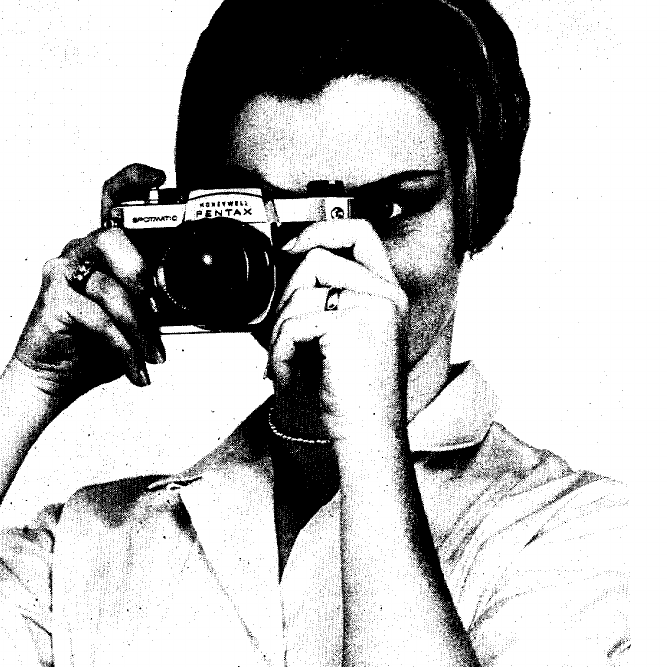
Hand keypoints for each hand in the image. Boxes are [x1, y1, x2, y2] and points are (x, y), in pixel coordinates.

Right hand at [12, 164, 166, 403]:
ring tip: (153, 355)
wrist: (54, 377)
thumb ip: (157, 304)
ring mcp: (63, 272)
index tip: (160, 178)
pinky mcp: (53, 298)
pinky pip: (98, 317)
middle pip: (113, 239)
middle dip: (142, 275)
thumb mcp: (137, 322)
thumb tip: (196, 307)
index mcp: (104, 249)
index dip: (133, 180)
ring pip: (110, 286)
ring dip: (140, 327)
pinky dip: (124, 347)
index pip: (113, 199)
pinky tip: (137, 370)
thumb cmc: (93, 345)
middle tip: (159, 310)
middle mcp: (81, 251)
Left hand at [267, 219, 408, 440]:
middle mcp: (386, 296)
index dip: (322, 230)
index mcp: (387, 297)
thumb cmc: (350, 401)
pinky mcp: (352, 323)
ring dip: (280, 331)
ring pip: (300, 292)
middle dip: (286, 297)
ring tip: (288, 364)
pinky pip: (293, 323)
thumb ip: (321, 303)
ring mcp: (372, 307)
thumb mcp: (337, 341)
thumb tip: (280, 272)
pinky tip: (290, 376)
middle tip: (283, 337)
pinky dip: (280, 353)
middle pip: (317, 259)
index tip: (291, 246)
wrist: (366, 437)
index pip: (360, 233)